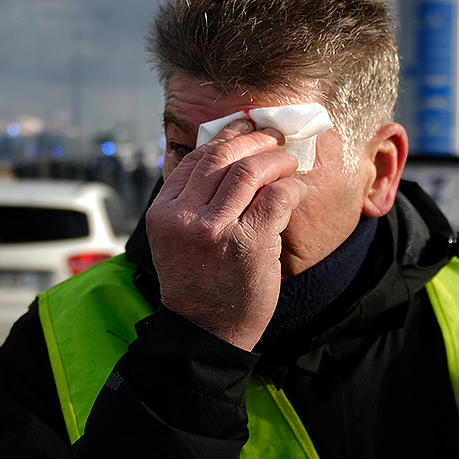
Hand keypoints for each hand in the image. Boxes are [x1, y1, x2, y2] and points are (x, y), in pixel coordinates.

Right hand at [145, 118, 306, 349]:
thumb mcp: (176, 238)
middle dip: (254, 140)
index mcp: (163, 213)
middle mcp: (184, 218)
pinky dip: (290, 188)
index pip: (195, 159)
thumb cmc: (199, 282)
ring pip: (250, 171)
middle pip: (223, 157)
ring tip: (287, 163)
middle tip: (273, 138)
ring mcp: (215, 230)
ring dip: (275, 160)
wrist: (206, 331)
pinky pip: (276, 197)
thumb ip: (190, 202)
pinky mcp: (248, 244)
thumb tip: (223, 156)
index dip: (225, 137)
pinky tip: (294, 191)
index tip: (245, 128)